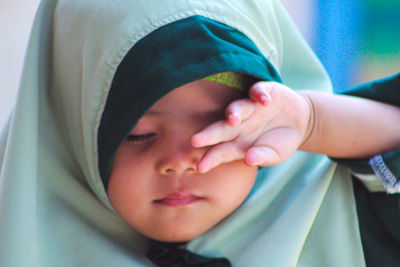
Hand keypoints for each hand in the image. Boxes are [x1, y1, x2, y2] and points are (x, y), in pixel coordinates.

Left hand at [191, 81, 312, 172]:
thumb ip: (262, 157)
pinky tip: (265, 101)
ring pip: (238, 107)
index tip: (200, 168)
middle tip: (195, 140)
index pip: (220, 151)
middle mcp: (239, 124)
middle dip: (209, 134)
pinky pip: (259, 91)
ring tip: (233, 120)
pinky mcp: (264, 92)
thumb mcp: (275, 154)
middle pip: (221, 129)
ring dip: (234, 112)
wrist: (300, 121)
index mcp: (238, 142)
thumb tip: (249, 159)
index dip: (211, 158)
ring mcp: (251, 107)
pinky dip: (261, 95)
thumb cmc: (280, 142)